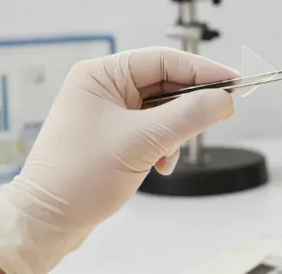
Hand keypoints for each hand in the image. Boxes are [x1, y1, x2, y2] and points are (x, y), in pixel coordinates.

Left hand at [0, 47, 238, 272]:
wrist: (48, 221)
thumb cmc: (77, 178)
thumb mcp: (142, 141)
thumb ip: (189, 116)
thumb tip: (224, 100)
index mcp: (102, 74)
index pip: (165, 60)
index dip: (203, 70)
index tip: (234, 82)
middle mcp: (104, 87)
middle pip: (167, 84)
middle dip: (189, 107)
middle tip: (219, 116)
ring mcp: (109, 111)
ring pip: (164, 109)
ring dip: (175, 132)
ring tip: (169, 155)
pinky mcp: (114, 134)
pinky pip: (154, 129)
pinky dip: (165, 145)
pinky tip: (160, 164)